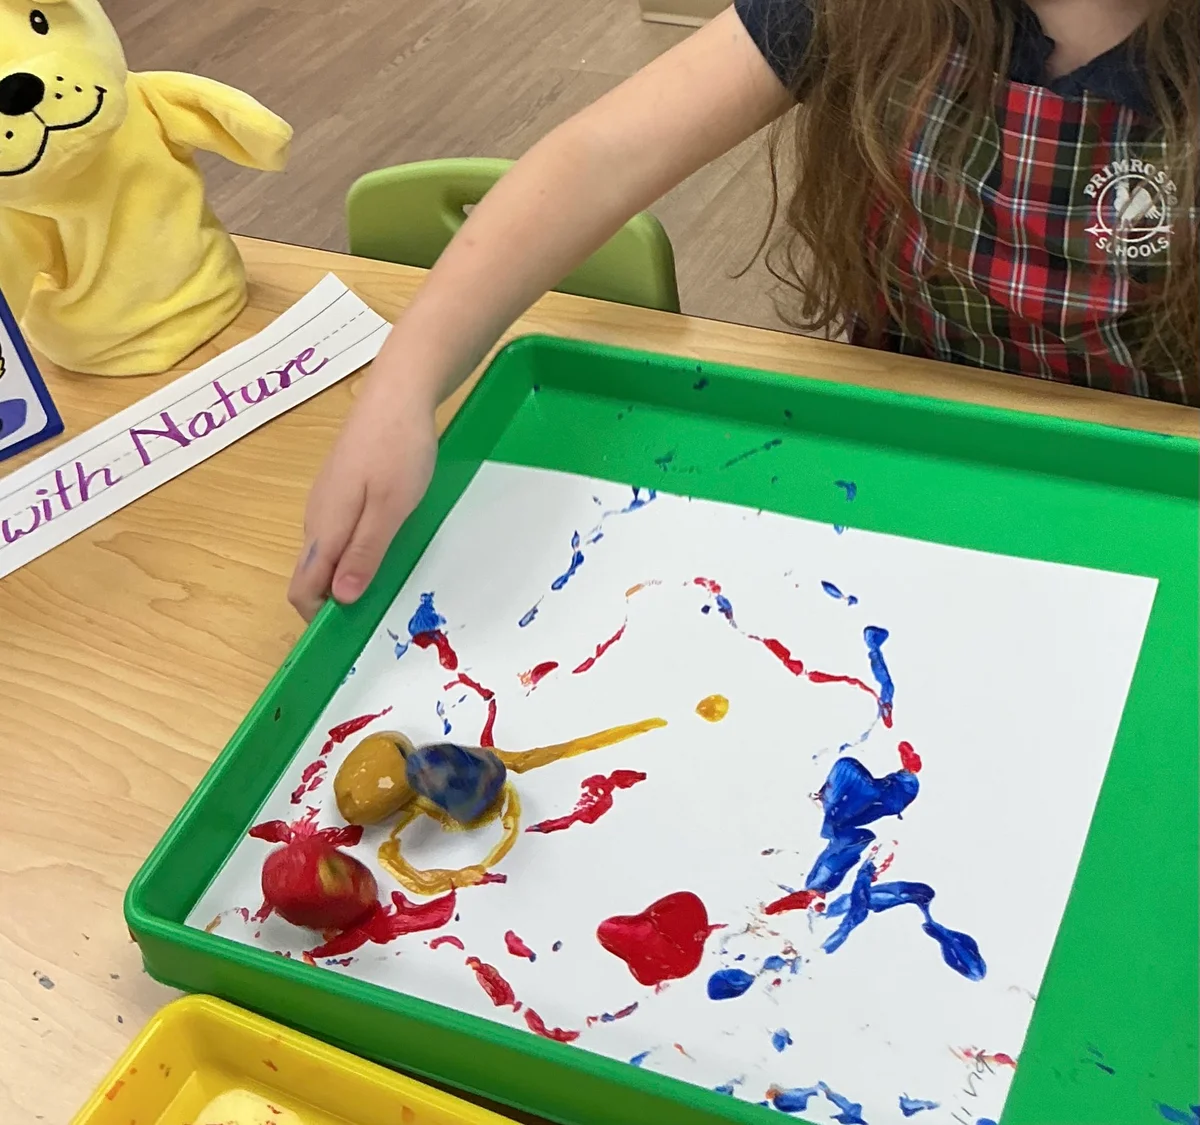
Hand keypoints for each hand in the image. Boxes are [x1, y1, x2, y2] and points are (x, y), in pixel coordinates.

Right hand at [288, 376, 436, 620]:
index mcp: (324, 528)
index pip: (301, 588)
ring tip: (388, 579)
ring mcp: (327, 501)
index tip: (350, 631)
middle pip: (312, 574)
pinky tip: (386, 542)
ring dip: (349, 574)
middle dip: (336, 599)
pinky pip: (339, 533)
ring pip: (327, 553)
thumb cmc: (397, 450)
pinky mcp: (341, 488)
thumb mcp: (390, 509)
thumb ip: (365, 553)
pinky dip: (356, 550)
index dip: (318, 617)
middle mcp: (316, 518)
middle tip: (379, 607)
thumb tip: (341, 599)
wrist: (397, 393)